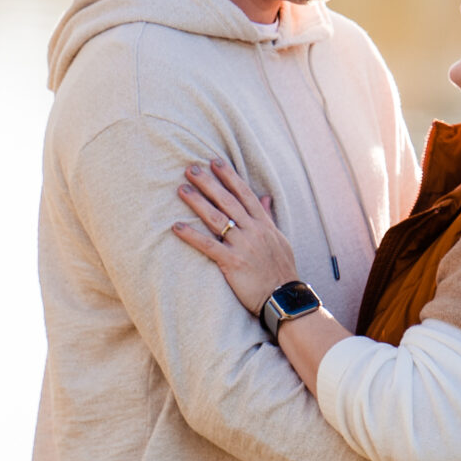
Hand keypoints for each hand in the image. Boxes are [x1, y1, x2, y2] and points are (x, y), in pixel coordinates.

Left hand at [172, 158, 299, 314]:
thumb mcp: (279, 239)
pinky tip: (176, 226)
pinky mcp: (233, 263)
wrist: (284, 298)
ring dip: (198, 202)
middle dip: (209, 183)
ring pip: (217, 219)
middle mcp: (253, 231)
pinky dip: (191, 235)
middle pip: (228, 201)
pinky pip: (208, 246)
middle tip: (192, 168)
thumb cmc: (281, 270)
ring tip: (182, 189)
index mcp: (264, 224)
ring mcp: (243, 246)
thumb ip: (268, 217)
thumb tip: (265, 196)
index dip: (229, 177)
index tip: (215, 161)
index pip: (245, 194)